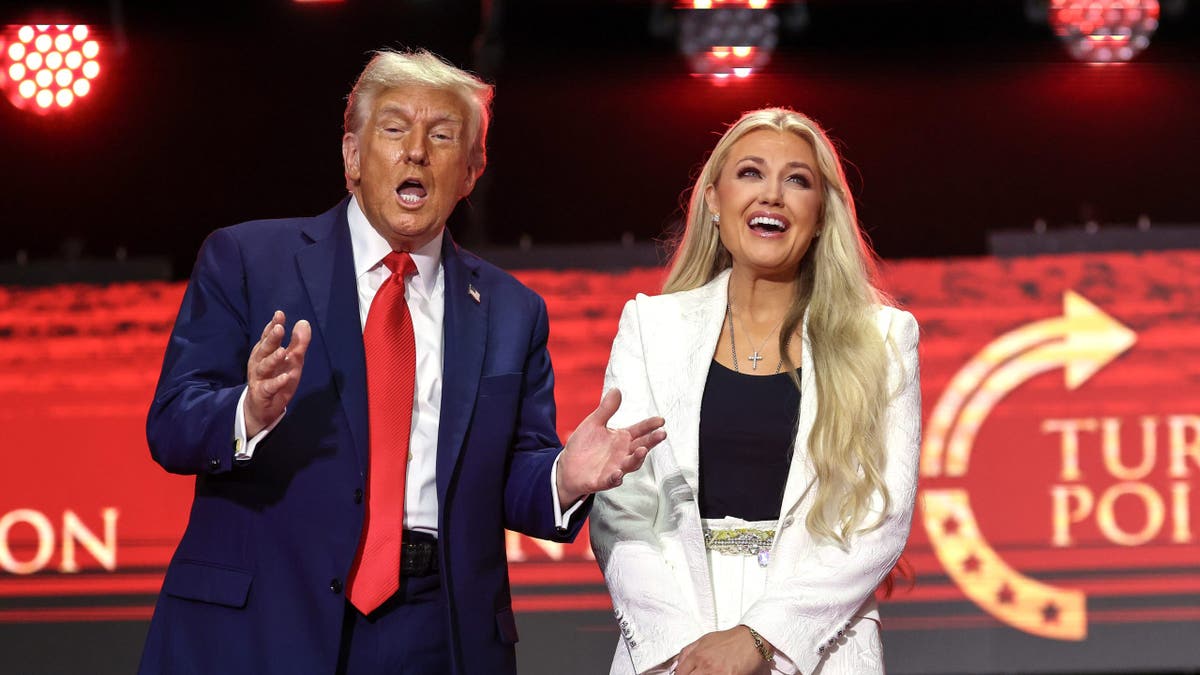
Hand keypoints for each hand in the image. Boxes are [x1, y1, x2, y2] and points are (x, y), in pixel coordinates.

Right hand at [244, 311, 310, 436]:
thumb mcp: (292, 360)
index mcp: (265, 353)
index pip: (268, 336)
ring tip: (283, 352)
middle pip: (265, 349)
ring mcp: (259, 379)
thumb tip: (303, 322)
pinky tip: (285, 377)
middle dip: (272, 338)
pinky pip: (269, 387)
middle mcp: (259, 363)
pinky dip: (277, 382)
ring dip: (273, 359)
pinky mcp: (262, 394)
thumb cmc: (277, 379)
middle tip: (279, 328)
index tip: (279, 314)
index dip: (273, 326)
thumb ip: (298, 343)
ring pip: (264, 367)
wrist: (263, 408)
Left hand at [556, 389, 665, 504]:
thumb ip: (606, 409)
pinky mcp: (603, 480)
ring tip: (642, 450)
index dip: (650, 425)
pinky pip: (612, 480)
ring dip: (637, 458)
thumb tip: (616, 390)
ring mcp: (615, 468)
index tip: (661, 420)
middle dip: (651, 441)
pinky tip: (618, 474)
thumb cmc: (584, 446)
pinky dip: (616, 478)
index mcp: (621, 439)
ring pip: (630, 464)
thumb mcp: (594, 423)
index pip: (640, 430)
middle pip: (641, 446)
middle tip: (662, 434)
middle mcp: (622, 454)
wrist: (568, 467)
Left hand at [675, 627, 770, 674]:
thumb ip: (688, 651)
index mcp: (698, 655)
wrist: (751, 640)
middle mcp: (706, 666)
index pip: (680, 673)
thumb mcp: (704, 640)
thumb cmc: (730, 640)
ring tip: (709, 674)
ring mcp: (717, 674)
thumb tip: (677, 663)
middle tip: (698, 674)